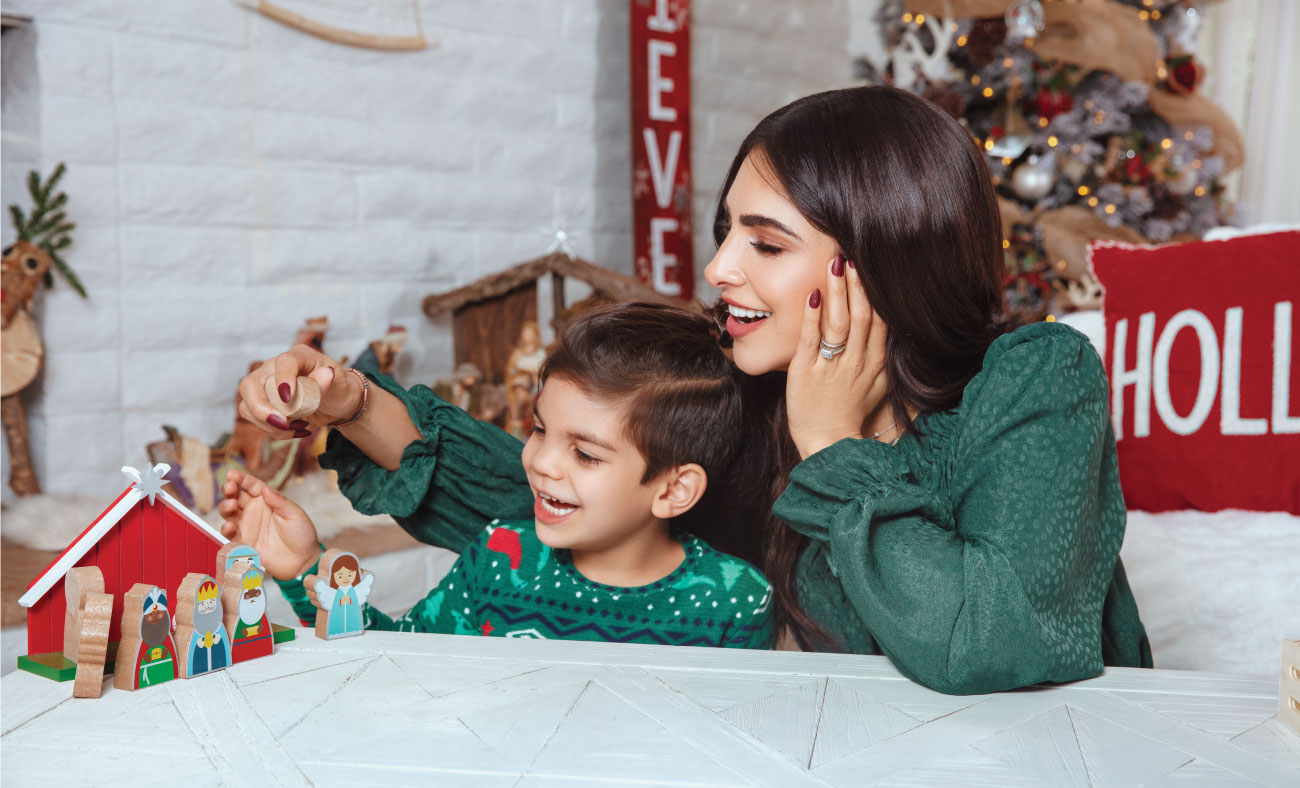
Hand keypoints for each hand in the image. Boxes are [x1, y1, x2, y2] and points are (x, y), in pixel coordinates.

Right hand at [218, 468, 321, 580]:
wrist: (302, 561)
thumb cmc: (301, 534)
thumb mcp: (294, 514)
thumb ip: (279, 502)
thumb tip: (265, 488)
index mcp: (266, 500)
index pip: (251, 485)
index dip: (241, 478)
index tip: (232, 473)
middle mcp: (253, 511)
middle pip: (236, 496)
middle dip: (229, 490)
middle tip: (229, 487)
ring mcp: (247, 526)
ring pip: (229, 513)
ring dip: (226, 507)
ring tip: (231, 505)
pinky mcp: (244, 542)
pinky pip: (230, 534)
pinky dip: (226, 529)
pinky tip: (229, 526)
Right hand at [237, 344, 362, 438]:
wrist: (336, 403)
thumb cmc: (337, 386)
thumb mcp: (338, 382)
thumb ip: (328, 379)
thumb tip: (327, 373)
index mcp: (297, 357)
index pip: (283, 362)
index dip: (283, 379)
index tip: (289, 398)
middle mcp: (274, 369)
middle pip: (249, 385)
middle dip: (260, 409)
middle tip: (282, 424)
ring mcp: (266, 387)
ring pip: (248, 407)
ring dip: (270, 425)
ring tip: (301, 426)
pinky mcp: (265, 406)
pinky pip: (258, 421)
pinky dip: (277, 431)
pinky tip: (299, 430)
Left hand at [786, 255, 889, 459]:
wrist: (828, 442)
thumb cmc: (850, 413)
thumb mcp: (878, 386)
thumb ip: (884, 356)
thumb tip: (892, 330)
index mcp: (874, 362)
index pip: (879, 320)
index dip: (876, 293)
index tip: (873, 267)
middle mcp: (856, 361)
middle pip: (862, 316)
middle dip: (858, 284)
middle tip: (853, 255)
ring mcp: (831, 366)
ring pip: (838, 322)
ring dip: (838, 292)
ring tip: (835, 265)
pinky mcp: (805, 371)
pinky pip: (810, 339)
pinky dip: (812, 316)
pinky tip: (812, 295)